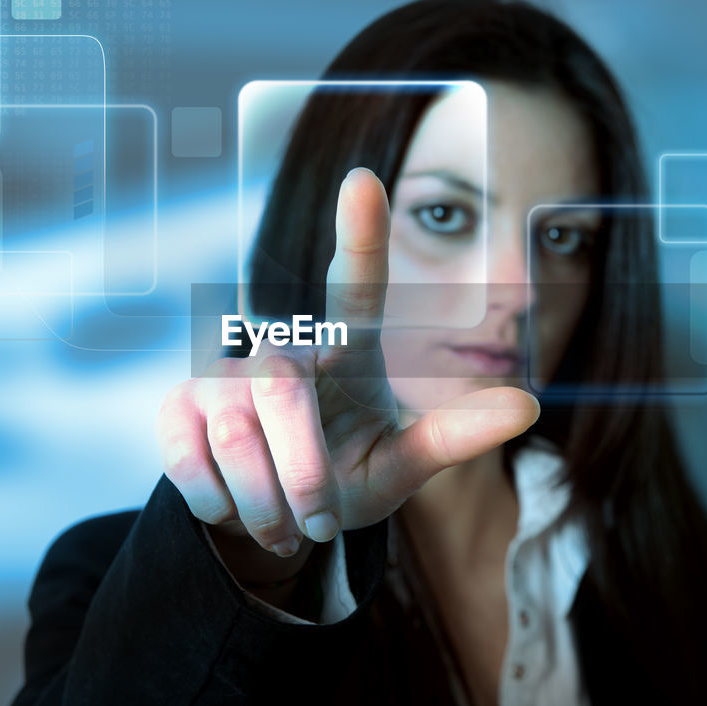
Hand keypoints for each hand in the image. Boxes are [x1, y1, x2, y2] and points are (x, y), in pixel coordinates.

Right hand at [156, 168, 539, 572]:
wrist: (268, 520)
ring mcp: (221, 373)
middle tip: (318, 522)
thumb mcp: (400, 468)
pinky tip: (236, 510)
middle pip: (282, 391)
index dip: (359, 235)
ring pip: (233, 434)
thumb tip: (530, 406)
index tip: (364, 179)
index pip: (355, 284)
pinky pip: (190, 458)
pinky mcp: (176, 408)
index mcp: (345, 350)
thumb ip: (452, 437)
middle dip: (302, 472)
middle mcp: (281, 348)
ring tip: (286, 526)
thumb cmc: (344, 480)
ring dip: (265, 501)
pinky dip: (222, 504)